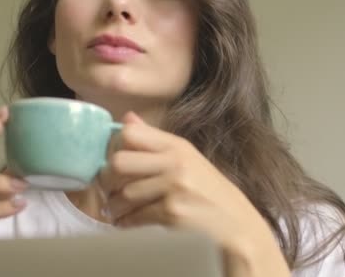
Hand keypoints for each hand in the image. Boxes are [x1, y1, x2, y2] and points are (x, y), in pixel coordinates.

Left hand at [97, 112, 289, 276]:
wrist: (237, 225)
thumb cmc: (209, 192)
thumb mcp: (187, 158)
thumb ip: (155, 140)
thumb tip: (127, 119)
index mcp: (177, 145)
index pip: (130, 133)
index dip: (115, 148)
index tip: (115, 163)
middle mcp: (176, 162)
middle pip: (119, 163)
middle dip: (108, 180)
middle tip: (109, 190)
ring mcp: (174, 188)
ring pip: (124, 194)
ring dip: (115, 207)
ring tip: (118, 210)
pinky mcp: (173, 213)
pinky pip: (135, 216)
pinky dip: (126, 222)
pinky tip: (128, 222)